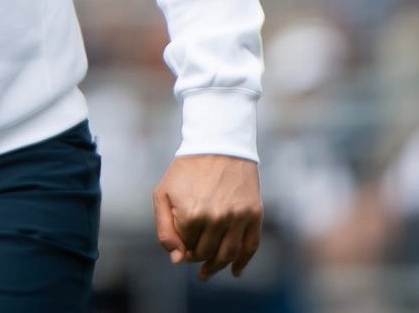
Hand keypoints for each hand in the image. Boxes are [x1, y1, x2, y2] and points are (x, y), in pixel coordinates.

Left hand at [152, 154, 261, 280]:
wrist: (218, 145)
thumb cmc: (186, 170)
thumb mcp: (163, 194)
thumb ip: (165, 229)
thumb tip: (177, 260)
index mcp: (191, 215)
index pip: (185, 247)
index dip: (181, 247)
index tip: (181, 243)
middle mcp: (216, 218)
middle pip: (206, 253)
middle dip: (197, 257)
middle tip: (193, 257)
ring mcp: (238, 217)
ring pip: (228, 255)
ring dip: (217, 267)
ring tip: (207, 272)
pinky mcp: (254, 214)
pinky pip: (251, 247)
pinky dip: (243, 263)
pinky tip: (236, 271)